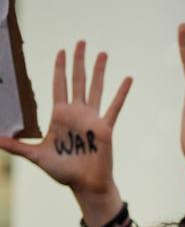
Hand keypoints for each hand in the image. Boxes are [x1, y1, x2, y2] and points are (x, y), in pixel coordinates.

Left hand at [0, 42, 128, 195]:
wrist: (85, 184)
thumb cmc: (62, 172)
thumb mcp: (35, 155)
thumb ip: (16, 145)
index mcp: (60, 115)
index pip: (58, 85)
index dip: (59, 67)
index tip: (61, 51)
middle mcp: (76, 113)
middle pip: (77, 80)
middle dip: (78, 61)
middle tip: (80, 42)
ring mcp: (92, 119)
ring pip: (96, 88)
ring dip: (99, 70)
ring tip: (102, 53)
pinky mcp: (105, 128)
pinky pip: (114, 107)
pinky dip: (121, 93)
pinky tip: (127, 79)